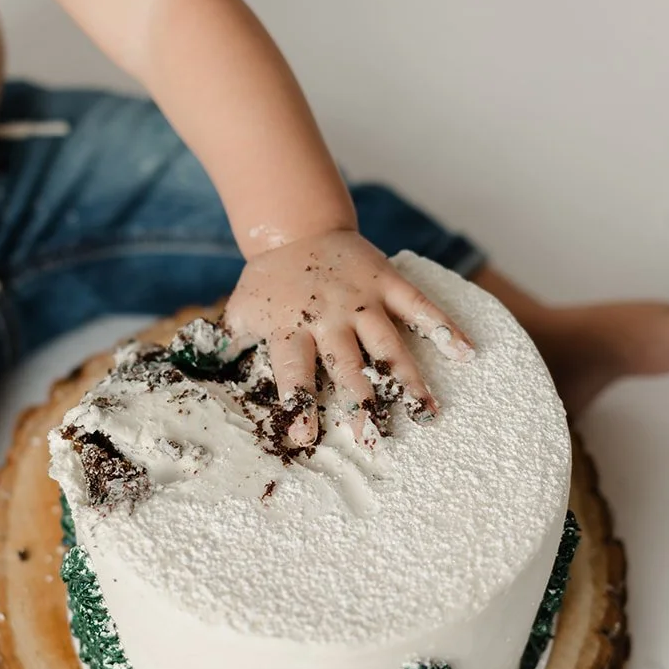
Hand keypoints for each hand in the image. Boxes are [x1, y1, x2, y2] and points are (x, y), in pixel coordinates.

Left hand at [224, 230, 473, 448]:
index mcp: (289, 325)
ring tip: (426, 414)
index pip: (293, 371)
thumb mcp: (241, 312)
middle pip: (346, 365)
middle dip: (360, 402)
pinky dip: (445, 327)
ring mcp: (361, 298)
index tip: (304, 438)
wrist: (296, 230)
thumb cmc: (268, 283)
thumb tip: (201, 380)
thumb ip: (229, 347)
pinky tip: (468, 353)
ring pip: (388, 343)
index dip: (298, 404)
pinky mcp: (387, 281)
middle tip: (373, 438)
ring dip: (408, 379)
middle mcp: (327, 315)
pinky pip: (420, 306)